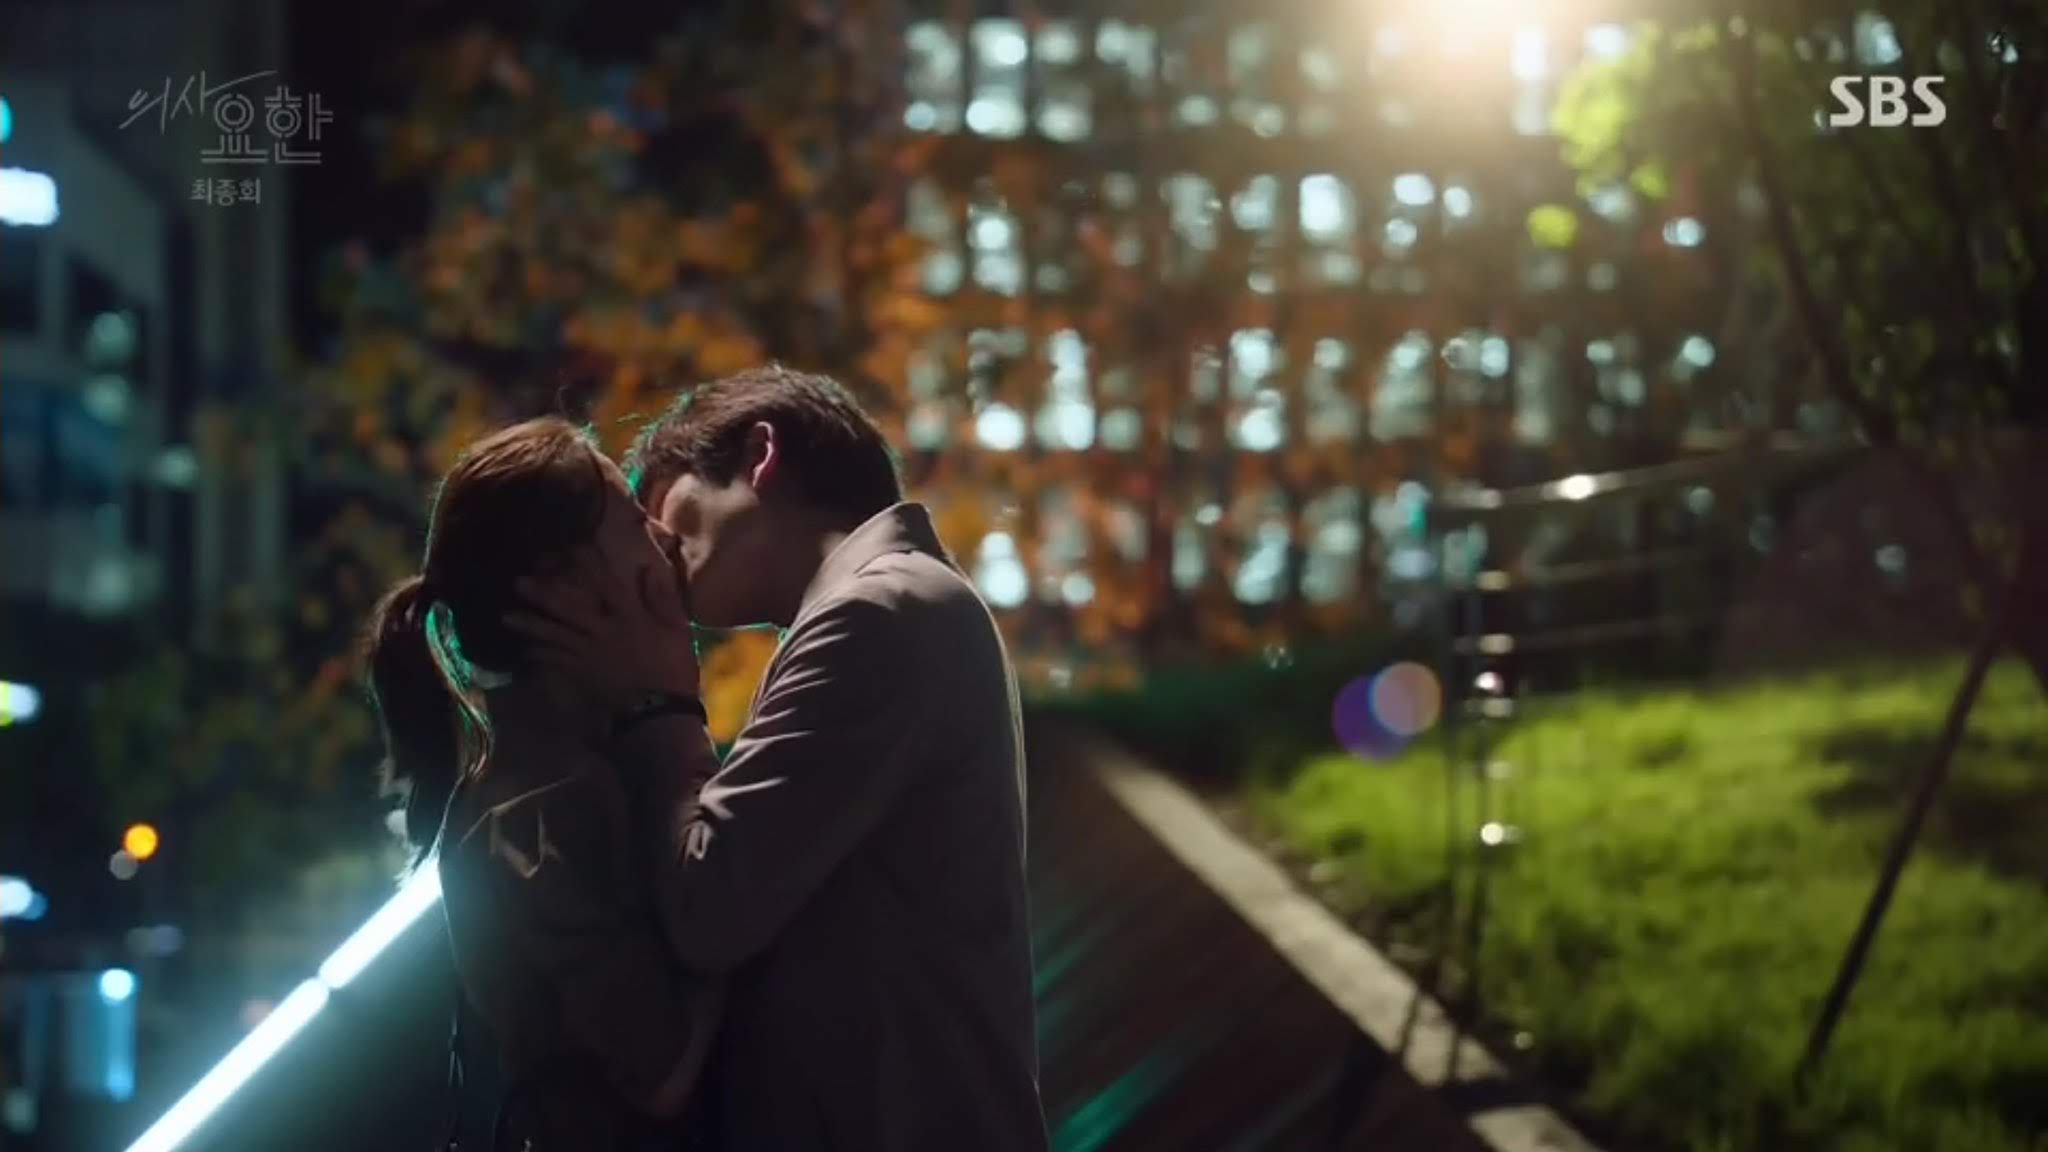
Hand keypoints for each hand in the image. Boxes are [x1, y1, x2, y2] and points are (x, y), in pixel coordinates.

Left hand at [506, 534, 701, 709]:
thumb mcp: (676, 629)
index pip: (606, 585)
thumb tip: (648, 569)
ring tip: (507, 617)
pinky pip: (555, 662)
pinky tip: (525, 650)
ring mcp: (588, 654)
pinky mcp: (581, 675)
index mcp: (628, 617)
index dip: (588, 565)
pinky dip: (539, 655)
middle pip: (568, 609)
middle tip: (518, 583)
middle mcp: (602, 631)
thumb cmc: (672, 666)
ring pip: (554, 635)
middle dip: (543, 595)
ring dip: (529, 625)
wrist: (660, 710)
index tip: (571, 549)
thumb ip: (662, 600)